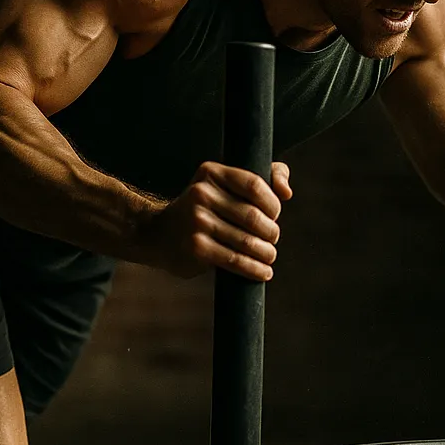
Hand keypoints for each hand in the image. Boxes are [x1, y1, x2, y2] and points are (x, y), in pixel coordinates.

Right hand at [138, 161, 293, 280]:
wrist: (158, 233)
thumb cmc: (203, 208)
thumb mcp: (225, 184)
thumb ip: (264, 177)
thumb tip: (286, 192)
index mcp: (211, 173)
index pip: (254, 185)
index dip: (273, 203)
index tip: (274, 215)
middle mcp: (201, 194)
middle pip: (254, 216)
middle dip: (271, 232)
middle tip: (272, 239)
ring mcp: (197, 222)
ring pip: (247, 241)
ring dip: (266, 253)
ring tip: (269, 256)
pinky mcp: (196, 247)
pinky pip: (235, 260)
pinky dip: (254, 269)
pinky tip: (263, 272)